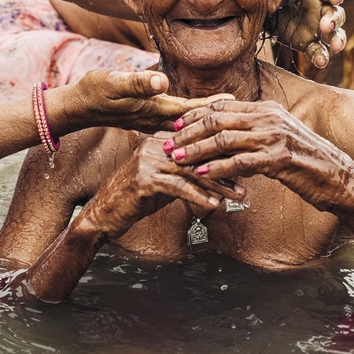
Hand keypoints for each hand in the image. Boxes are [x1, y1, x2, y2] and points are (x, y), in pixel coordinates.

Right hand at [53, 69, 233, 133]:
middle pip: (193, 127)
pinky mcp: (146, 128)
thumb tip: (161, 82)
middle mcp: (156, 121)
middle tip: (241, 128)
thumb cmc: (95, 90)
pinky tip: (198, 143)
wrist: (77, 108)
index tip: (236, 106)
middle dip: (215, 128)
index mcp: (154, 109)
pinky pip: (173, 140)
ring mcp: (151, 127)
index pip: (190, 109)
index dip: (212, 107)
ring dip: (205, 141)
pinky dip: (189, 143)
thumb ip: (138, 83)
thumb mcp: (114, 82)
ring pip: (185, 137)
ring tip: (228, 146)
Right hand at [78, 134, 243, 240]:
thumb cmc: (136, 198)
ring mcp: (148, 160)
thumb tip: (217, 174)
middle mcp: (154, 145)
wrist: (104, 213)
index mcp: (160, 140)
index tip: (246, 158)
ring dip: (218, 185)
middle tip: (249, 179)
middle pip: (198, 154)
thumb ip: (186, 173)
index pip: (197, 141)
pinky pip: (177, 187)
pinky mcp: (143, 179)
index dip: (222, 150)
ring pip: (191, 171)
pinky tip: (214, 205)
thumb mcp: (165, 181)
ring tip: (238, 194)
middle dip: (225, 167)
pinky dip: (198, 196)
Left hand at [166, 99, 353, 212]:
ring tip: (176, 159)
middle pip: (218, 119)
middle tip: (167, 142)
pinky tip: (202, 174)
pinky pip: (241, 162)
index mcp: (266, 109)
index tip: (174, 124)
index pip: (222, 106)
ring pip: (225, 139)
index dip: (195, 115)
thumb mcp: (278, 139)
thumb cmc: (305, 162)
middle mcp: (269, 117)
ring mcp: (275, 136)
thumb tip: (226, 137)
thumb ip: (254, 133)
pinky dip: (219, 168)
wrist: (338, 177)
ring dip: (196, 150)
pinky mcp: (279, 158)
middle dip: (188, 132)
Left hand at [275, 0, 347, 67]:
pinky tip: (321, 62)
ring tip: (335, 47)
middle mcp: (322, 9)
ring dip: (336, 40)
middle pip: (336, 15)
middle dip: (335, 21)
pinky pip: (317, 51)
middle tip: (327, 26)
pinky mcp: (307, 43)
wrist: (259, 4)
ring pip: (333, 35)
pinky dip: (321, 57)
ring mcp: (317, 28)